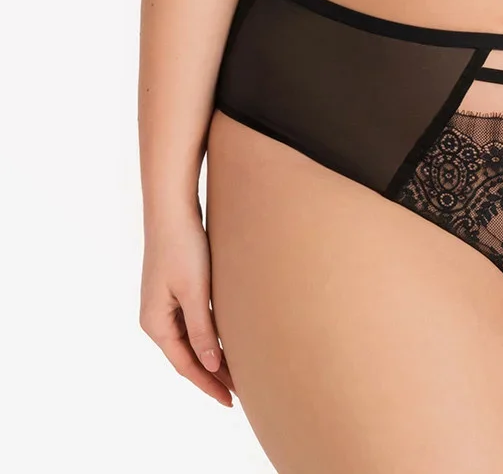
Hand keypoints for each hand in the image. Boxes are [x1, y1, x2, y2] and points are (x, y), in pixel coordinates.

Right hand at [139, 205, 235, 406]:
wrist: (172, 207)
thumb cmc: (182, 246)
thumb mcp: (195, 291)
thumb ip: (202, 330)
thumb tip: (209, 367)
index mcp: (156, 323)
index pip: (185, 365)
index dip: (208, 385)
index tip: (230, 401)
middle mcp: (156, 318)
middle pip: (188, 356)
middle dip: (212, 375)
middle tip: (240, 393)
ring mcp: (164, 304)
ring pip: (191, 340)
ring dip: (212, 356)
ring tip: (238, 373)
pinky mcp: (175, 290)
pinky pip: (193, 323)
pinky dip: (209, 336)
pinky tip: (226, 341)